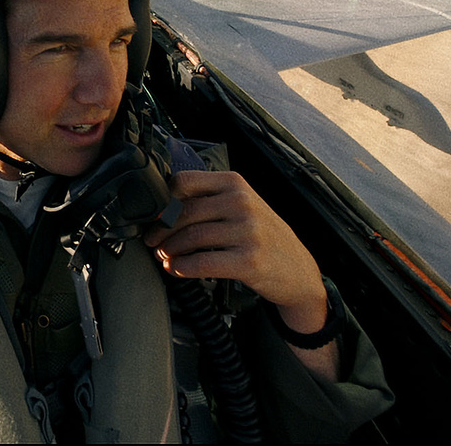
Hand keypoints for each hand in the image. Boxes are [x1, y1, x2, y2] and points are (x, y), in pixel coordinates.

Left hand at [142, 170, 339, 378]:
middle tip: (152, 240)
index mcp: (235, 183)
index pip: (185, 181)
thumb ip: (210, 199)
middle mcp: (242, 203)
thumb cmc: (264, 236)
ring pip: (191, 237)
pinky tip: (176, 269)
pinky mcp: (248, 261)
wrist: (298, 270)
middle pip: (184, 211)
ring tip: (164, 256)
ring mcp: (247, 232)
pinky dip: (182, 267)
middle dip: (161, 229)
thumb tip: (163, 207)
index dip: (162, 199)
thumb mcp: (243, 205)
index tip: (153, 214)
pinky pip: (203, 262)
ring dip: (169, 250)